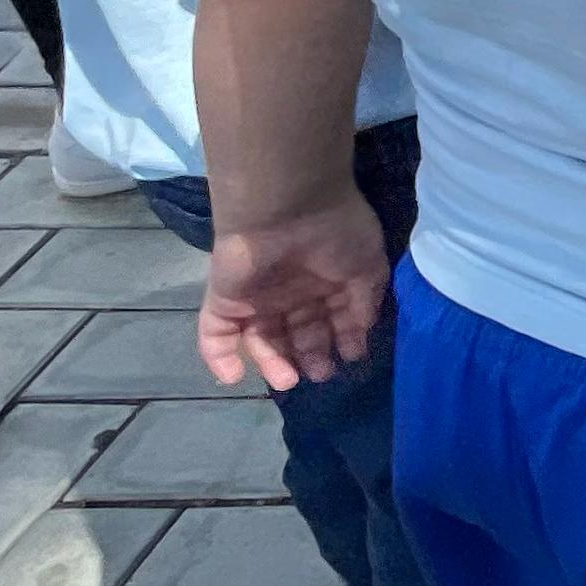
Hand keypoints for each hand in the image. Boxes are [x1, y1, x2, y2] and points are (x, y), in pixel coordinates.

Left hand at [199, 198, 389, 390]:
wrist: (288, 206)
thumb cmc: (337, 234)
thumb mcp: (369, 268)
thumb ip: (365, 305)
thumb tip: (359, 338)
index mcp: (326, 280)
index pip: (332, 319)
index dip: (342, 340)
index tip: (350, 357)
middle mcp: (291, 291)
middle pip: (297, 333)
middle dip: (310, 356)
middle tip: (319, 373)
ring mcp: (256, 296)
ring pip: (260, 339)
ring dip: (272, 363)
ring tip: (287, 380)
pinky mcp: (225, 299)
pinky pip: (216, 334)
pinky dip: (220, 357)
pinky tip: (234, 376)